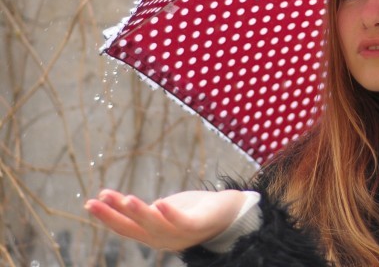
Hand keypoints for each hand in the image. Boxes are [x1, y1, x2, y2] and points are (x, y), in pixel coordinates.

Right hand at [85, 189, 247, 250]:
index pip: (126, 228)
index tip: (89, 203)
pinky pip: (181, 222)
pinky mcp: (198, 226)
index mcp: (154, 235)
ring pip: (155, 225)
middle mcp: (164, 239)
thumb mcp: (167, 210)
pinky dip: (170, 213)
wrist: (230, 212)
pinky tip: (160, 202)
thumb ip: (150, 212)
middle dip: (113, 215)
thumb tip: (128, 206)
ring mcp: (181, 235)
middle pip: (135, 228)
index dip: (107, 217)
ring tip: (125, 199)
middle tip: (96, 201)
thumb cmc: (195, 210)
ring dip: (139, 213)